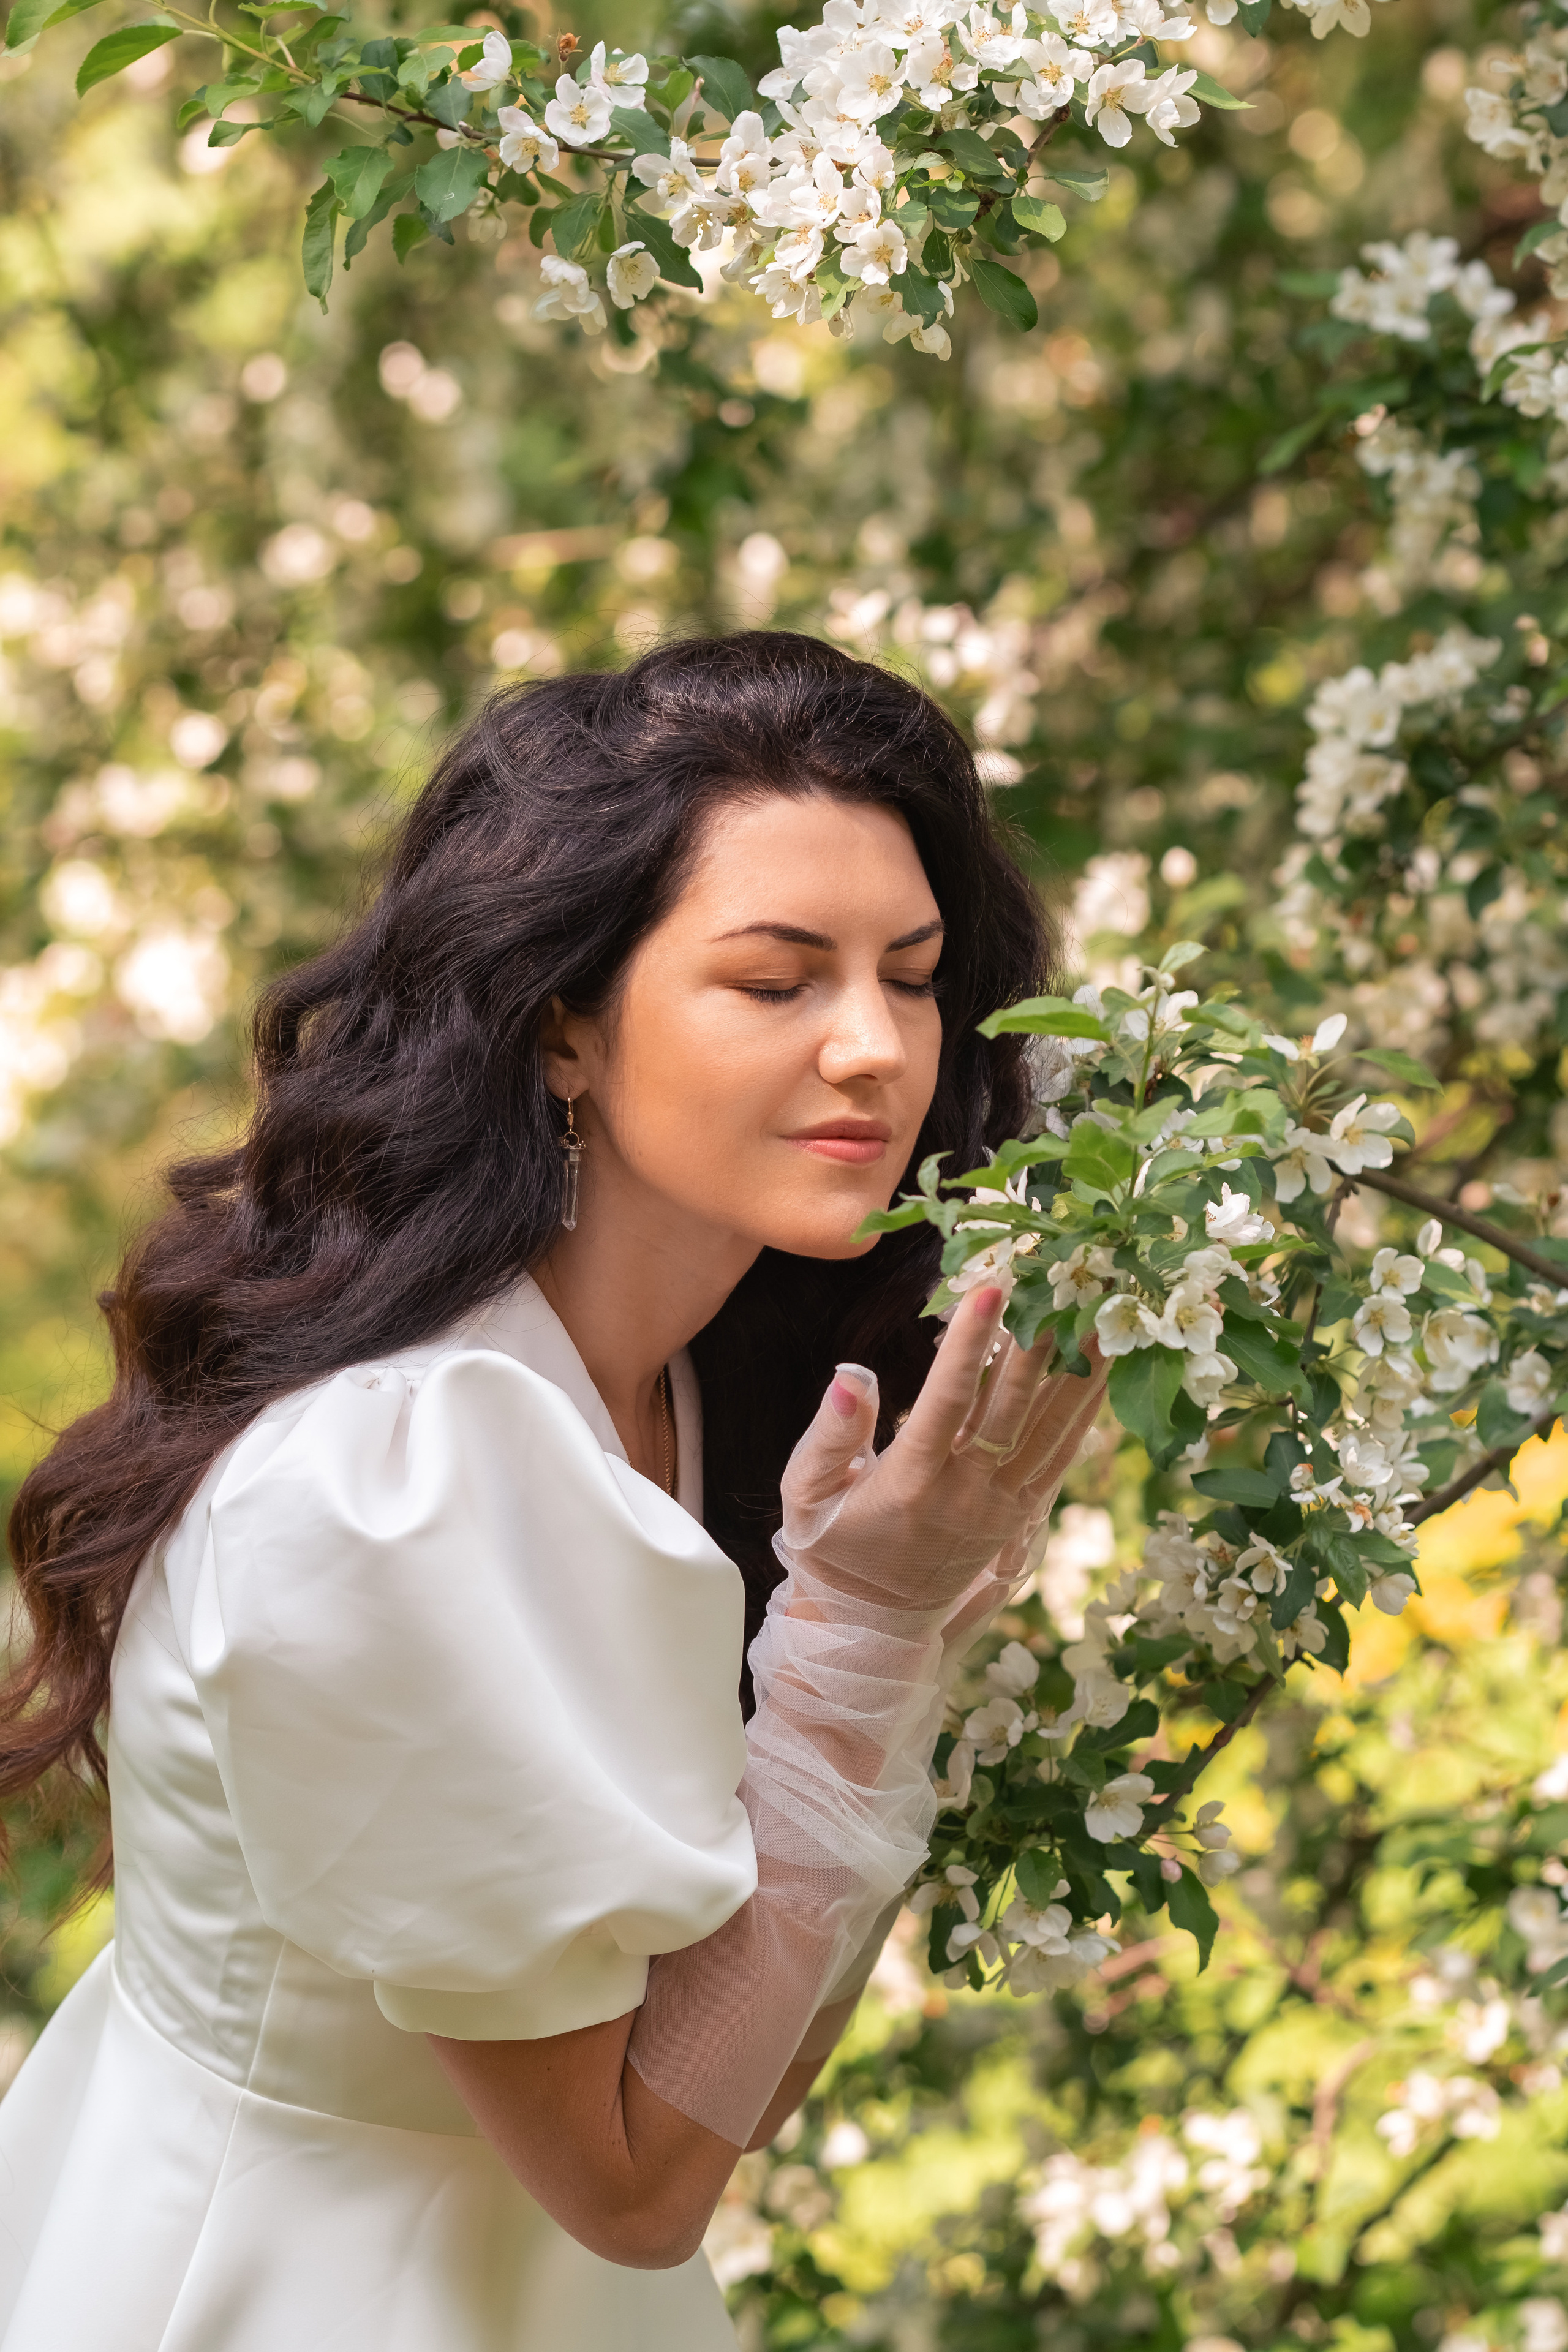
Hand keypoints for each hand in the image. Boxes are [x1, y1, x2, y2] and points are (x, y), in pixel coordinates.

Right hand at [779, 1285, 1107, 1616]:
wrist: (871, 1622)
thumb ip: (829, 1435)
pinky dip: (1083, 1412)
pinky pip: (1059, 1457)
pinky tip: (1101, 1371)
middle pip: (1009, 1410)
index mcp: (909, 1484)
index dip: (968, 1345)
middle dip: (1036, 1344)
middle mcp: (964, 1496)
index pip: (944, 1402)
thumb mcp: (807, 1493)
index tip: (989, 1288)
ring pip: (1047, 1431)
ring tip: (1100, 1315)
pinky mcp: (1021, 1517)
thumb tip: (852, 1376)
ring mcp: (1000, 1508)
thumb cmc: (831, 1545)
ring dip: (1076, 1372)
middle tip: (1060, 1285)